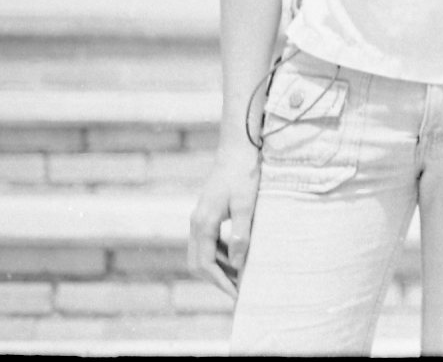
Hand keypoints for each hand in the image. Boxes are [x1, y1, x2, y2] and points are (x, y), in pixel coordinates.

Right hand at [187, 143, 260, 298]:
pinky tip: (237, 257)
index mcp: (203, 223)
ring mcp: (199, 218)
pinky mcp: (207, 214)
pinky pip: (208, 242)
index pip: (204, 264)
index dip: (220, 282)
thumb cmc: (244, 174)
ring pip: (202, 253)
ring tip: (241, 278)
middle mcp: (196, 223)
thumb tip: (236, 263)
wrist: (237, 149)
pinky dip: (220, 254)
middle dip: (216, 279)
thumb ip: (241, 234)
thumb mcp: (246, 204)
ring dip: (218, 267)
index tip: (237, 295)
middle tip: (238, 292)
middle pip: (198, 262)